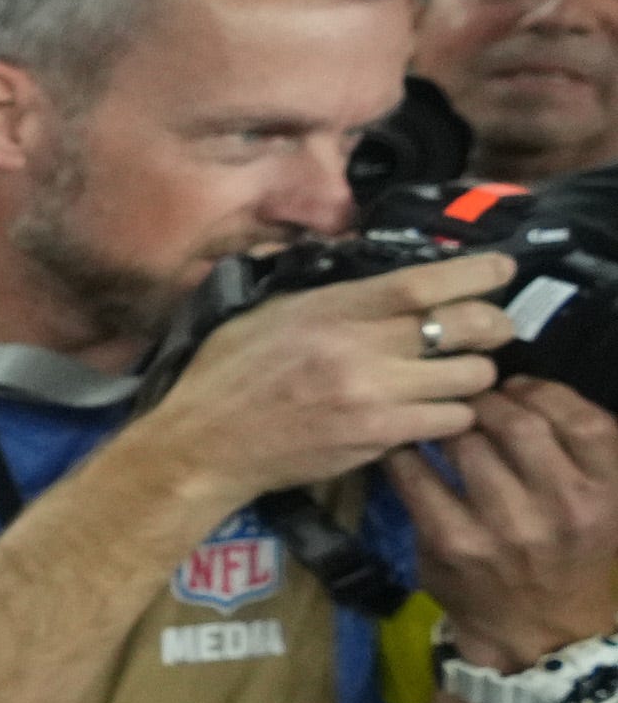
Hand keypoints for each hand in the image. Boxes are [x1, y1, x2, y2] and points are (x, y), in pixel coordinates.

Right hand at [145, 248, 514, 521]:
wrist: (200, 447)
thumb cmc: (222, 377)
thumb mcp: (258, 313)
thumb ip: (315, 289)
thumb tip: (351, 255)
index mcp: (328, 308)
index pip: (422, 283)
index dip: (475, 274)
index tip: (502, 269)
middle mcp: (356, 348)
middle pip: (463, 326)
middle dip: (493, 325)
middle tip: (495, 329)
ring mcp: (371, 396)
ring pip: (469, 378)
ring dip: (474, 375)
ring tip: (460, 376)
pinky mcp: (376, 438)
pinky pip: (448, 421)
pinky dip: (452, 416)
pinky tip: (435, 413)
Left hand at [395, 375, 617, 671]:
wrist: (540, 634)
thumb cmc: (571, 556)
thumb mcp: (604, 503)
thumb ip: (579, 450)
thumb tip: (523, 387)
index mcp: (608, 490)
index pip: (578, 416)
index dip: (540, 390)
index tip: (515, 386)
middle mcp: (564, 506)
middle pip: (517, 423)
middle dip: (487, 401)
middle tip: (470, 400)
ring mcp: (506, 526)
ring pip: (465, 444)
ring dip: (448, 423)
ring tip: (441, 419)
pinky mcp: (453, 542)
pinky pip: (417, 478)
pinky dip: (406, 454)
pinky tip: (403, 446)